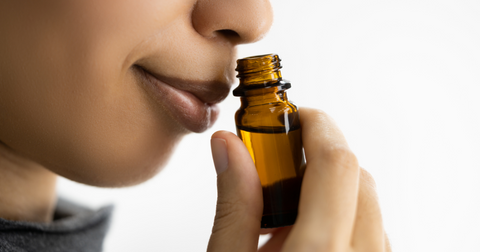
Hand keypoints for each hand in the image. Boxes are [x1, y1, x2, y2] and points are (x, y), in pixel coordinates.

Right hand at [208, 108, 390, 251]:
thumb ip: (234, 206)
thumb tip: (230, 146)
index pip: (336, 163)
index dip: (316, 127)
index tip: (293, 116)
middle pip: (357, 177)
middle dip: (320, 156)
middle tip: (282, 163)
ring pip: (369, 202)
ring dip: (334, 188)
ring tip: (290, 209)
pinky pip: (374, 229)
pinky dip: (345, 215)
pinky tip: (308, 232)